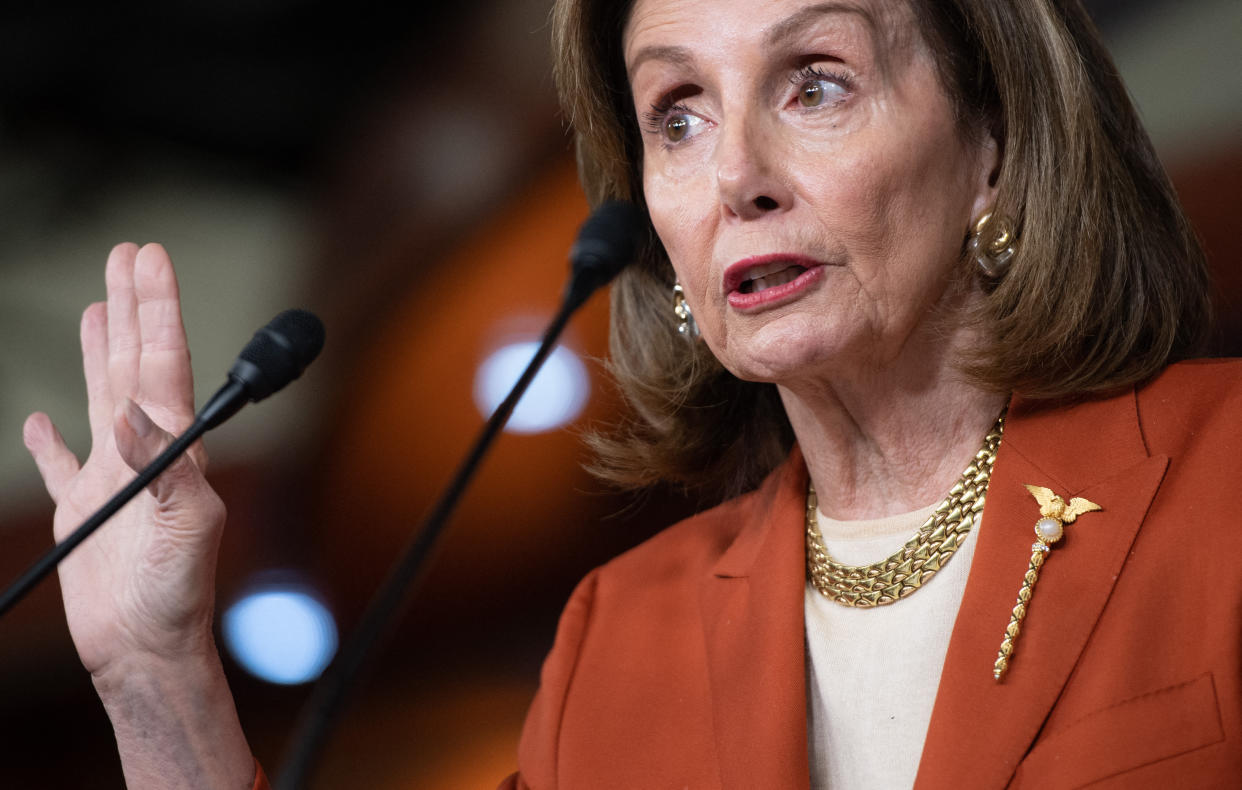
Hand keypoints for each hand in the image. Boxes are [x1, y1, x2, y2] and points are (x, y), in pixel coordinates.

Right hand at [23, 243, 226, 678]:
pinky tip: (40, 420)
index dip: (157, 308)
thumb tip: (134, 410)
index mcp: (175, 448)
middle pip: (135, 362)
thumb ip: (167, 466)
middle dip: (132, 308)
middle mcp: (146, 452)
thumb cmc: (180, 593)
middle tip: (127, 257)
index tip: (150, 259)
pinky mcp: (81, 511)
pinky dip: (48, 441)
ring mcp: (113, 477)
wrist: (148, 648)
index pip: (165, 362)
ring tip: (100, 309)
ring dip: (102, 350)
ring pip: (103, 395)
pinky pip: (61, 464)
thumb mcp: (188, 526)